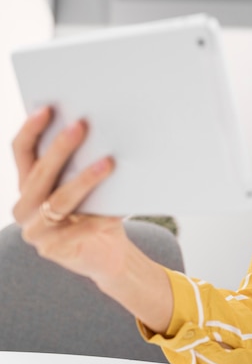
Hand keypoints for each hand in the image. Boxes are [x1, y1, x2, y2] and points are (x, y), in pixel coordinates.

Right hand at [11, 107, 173, 332]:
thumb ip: (85, 165)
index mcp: (29, 186)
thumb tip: (103, 131)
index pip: (22, 152)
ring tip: (107, 162)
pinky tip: (117, 207)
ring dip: (84, 180)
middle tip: (81, 126)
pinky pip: (78, 228)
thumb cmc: (99, 212)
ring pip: (59, 200)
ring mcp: (35, 231)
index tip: (48, 108)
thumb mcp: (89, 187)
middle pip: (40, 173)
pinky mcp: (53, 250)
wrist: (108, 254)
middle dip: (60, 148)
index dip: (32, 129)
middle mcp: (25, 207)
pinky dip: (100, 217)